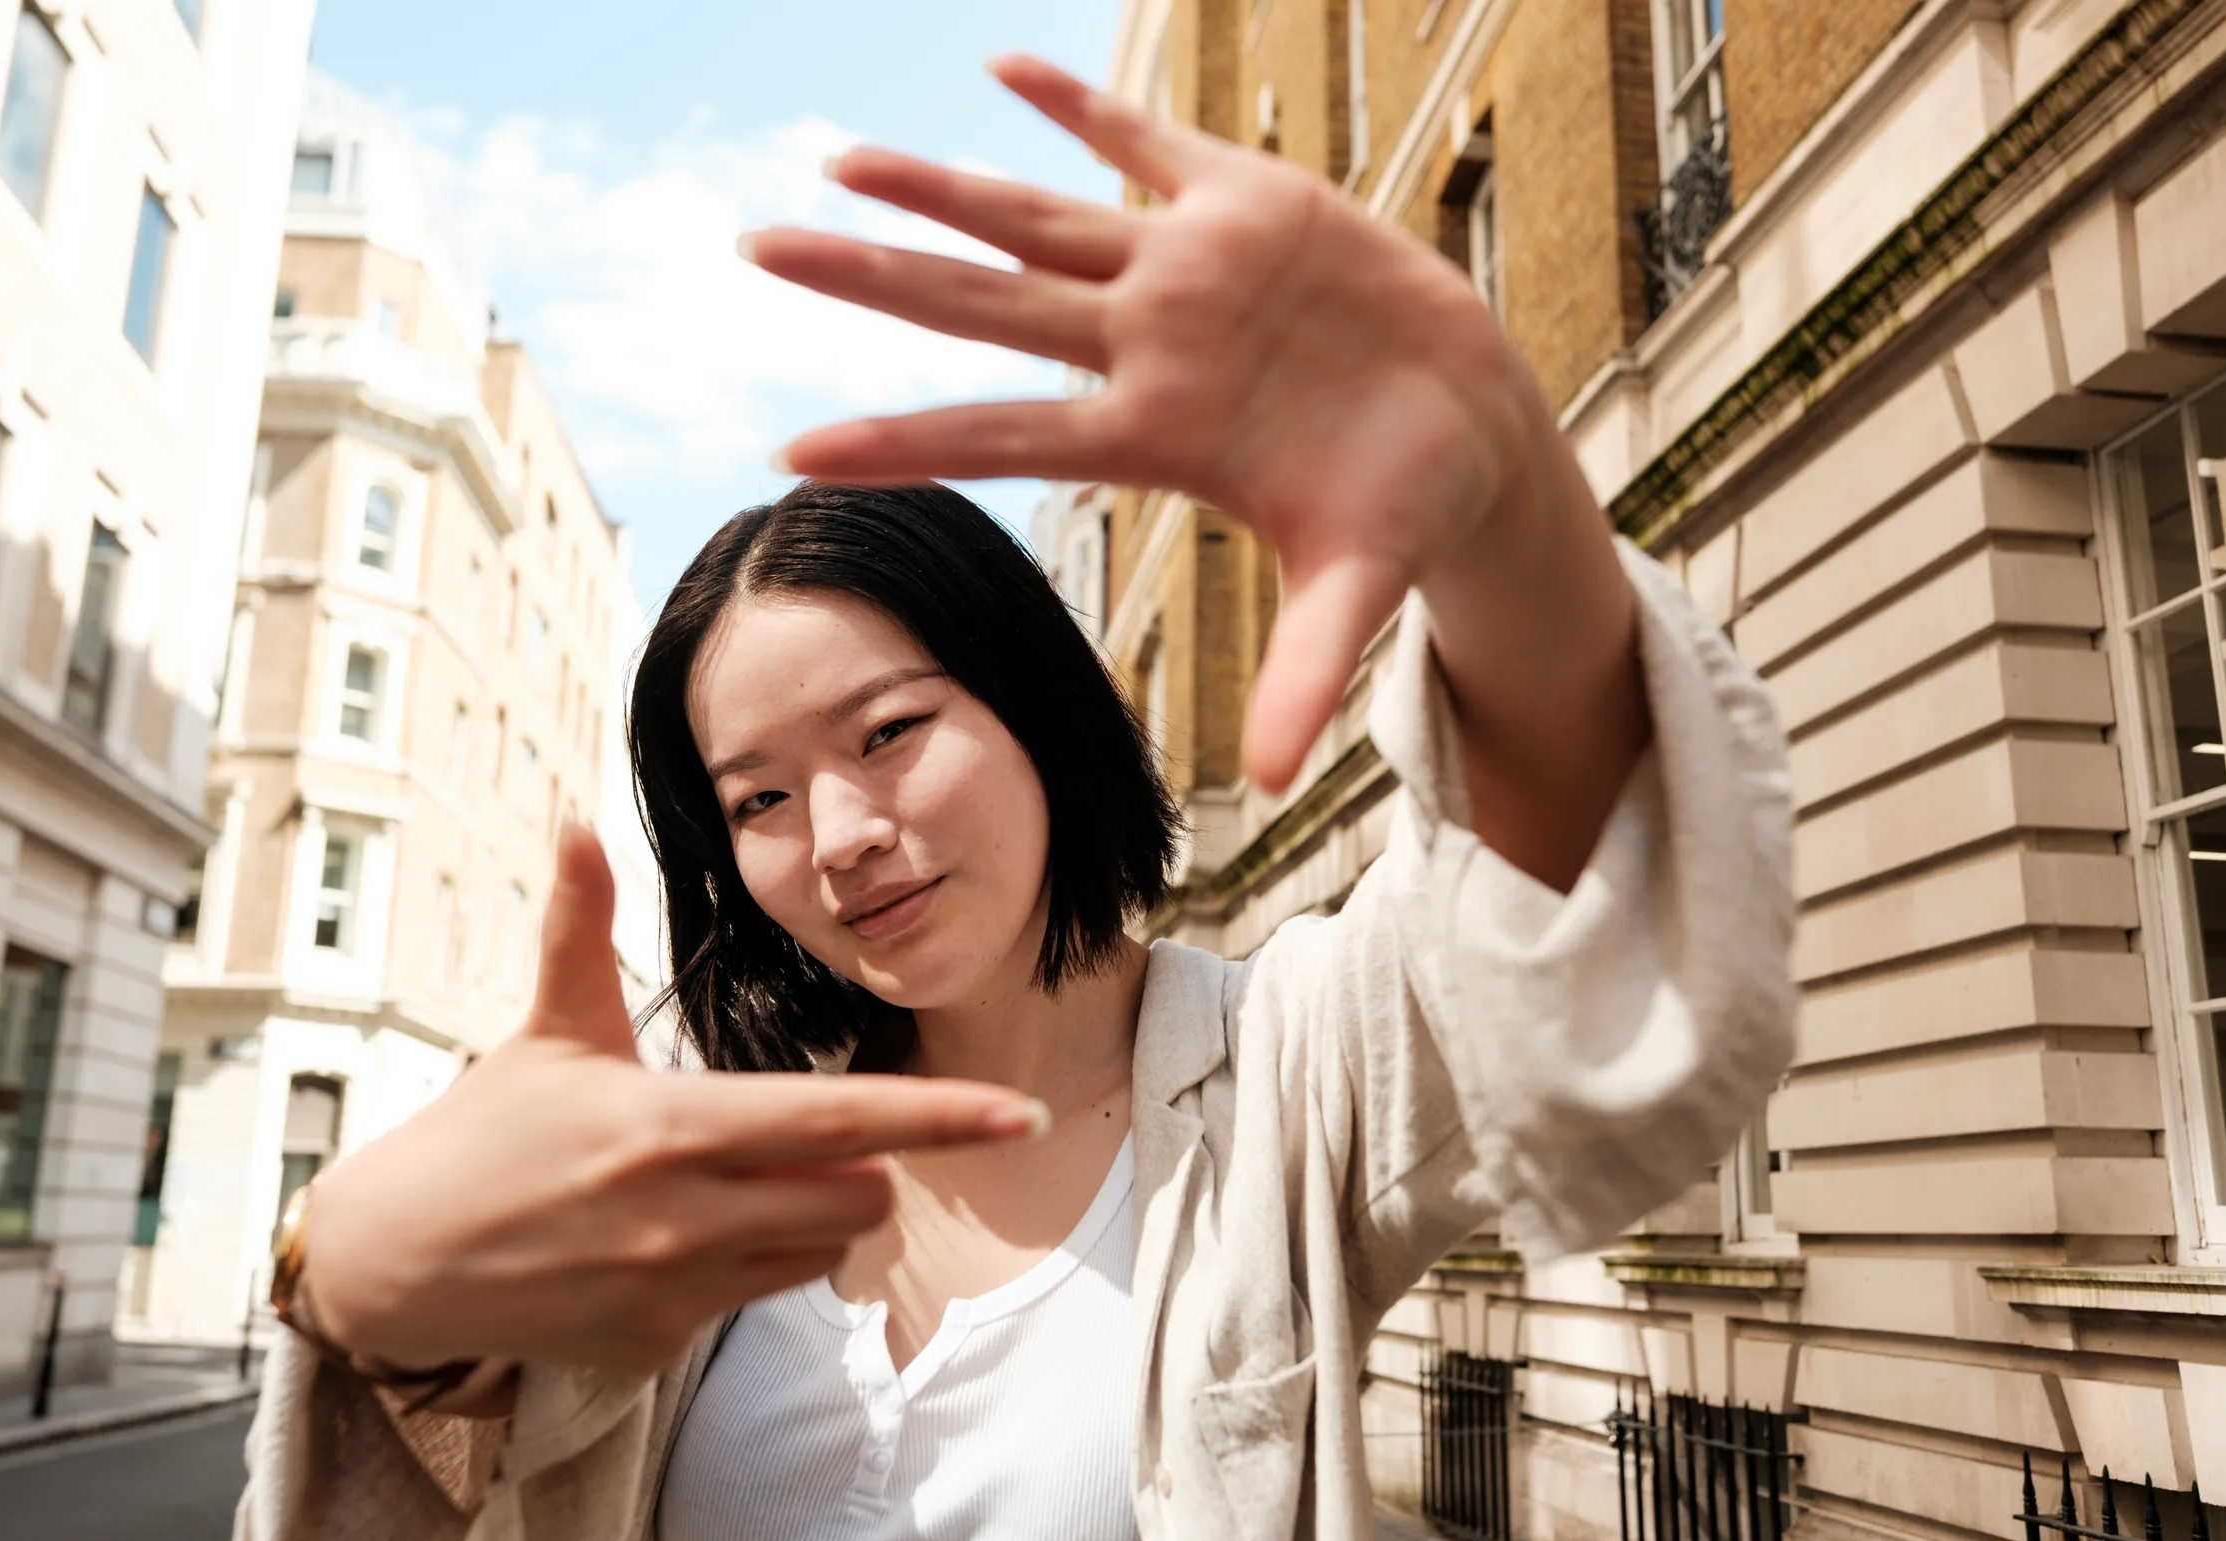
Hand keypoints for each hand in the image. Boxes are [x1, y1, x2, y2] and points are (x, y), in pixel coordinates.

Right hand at [297, 823, 1047, 1374]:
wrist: (392, 1261)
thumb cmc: (483, 1131)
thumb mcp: (545, 1029)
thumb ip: (580, 927)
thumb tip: (576, 818)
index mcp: (673, 1124)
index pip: (839, 1120)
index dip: (940, 1117)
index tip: (1021, 1112)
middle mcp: (683, 1216)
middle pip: (856, 1197)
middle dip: (858, 1165)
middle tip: (797, 1137)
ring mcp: (670, 1293)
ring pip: (816, 1257)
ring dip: (807, 1220)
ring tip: (729, 1185)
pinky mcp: (653, 1350)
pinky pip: (751, 1306)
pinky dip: (742, 1272)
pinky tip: (669, 1245)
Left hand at [744, 56, 1575, 794]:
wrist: (1470, 423)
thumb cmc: (1402, 510)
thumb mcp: (1355, 588)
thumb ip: (1304, 672)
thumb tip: (1266, 783)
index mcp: (1154, 435)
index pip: (999, 436)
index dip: (901, 440)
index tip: (791, 453)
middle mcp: (1146, 345)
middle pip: (978, 307)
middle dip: (870, 276)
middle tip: (755, 249)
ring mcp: (1189, 269)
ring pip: (1037, 218)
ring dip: (941, 187)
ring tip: (840, 156)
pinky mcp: (1248, 201)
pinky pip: (1146, 144)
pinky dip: (1080, 108)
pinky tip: (1003, 69)